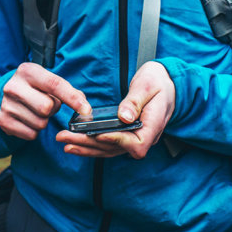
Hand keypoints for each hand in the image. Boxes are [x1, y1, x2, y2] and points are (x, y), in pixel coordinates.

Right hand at [0, 63, 91, 139]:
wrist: (4, 97)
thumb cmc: (34, 88)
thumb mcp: (47, 81)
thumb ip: (68, 91)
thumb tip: (85, 109)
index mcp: (27, 71)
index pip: (54, 84)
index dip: (72, 98)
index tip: (86, 110)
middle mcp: (13, 86)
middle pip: (47, 107)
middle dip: (53, 109)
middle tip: (47, 104)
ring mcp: (6, 105)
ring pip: (40, 123)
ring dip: (44, 121)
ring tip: (35, 111)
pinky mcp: (3, 121)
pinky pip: (31, 134)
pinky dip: (34, 131)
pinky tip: (27, 120)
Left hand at [56, 61, 175, 158]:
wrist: (166, 82)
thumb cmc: (158, 81)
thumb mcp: (148, 85)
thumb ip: (135, 101)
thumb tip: (125, 117)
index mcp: (153, 125)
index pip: (136, 143)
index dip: (117, 141)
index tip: (98, 135)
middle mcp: (144, 136)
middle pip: (116, 148)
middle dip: (89, 144)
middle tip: (65, 139)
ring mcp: (135, 138)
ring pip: (109, 149)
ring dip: (86, 147)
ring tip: (65, 144)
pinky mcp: (126, 135)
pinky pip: (108, 144)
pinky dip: (91, 145)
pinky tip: (75, 144)